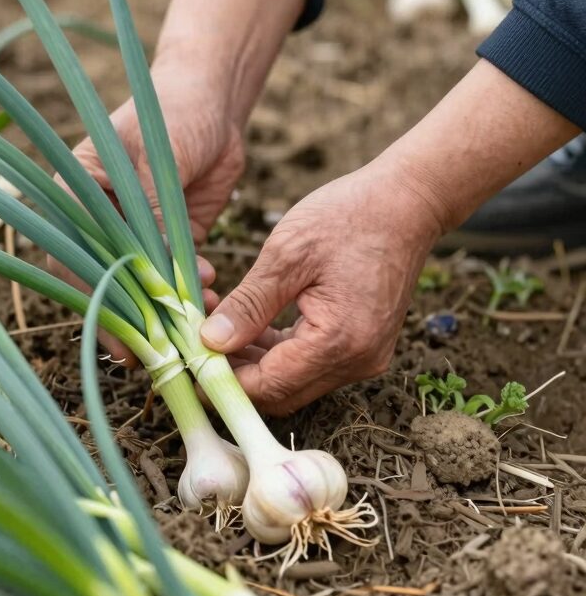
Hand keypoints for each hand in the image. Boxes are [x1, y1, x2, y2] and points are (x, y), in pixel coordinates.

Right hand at [60, 60, 244, 362]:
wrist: (214, 100)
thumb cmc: (175, 111)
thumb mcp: (159, 156)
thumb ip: (150, 207)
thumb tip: (152, 265)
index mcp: (77, 193)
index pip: (70, 255)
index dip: (90, 296)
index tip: (118, 329)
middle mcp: (100, 219)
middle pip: (104, 280)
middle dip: (132, 317)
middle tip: (158, 349)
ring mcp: (135, 231)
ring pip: (141, 285)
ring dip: (165, 308)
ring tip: (196, 317)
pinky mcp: (168, 238)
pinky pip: (172, 276)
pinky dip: (188, 291)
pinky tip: (209, 291)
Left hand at [198, 58, 578, 414]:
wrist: (408, 202)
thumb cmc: (350, 217)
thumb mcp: (288, 254)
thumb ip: (249, 303)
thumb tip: (210, 341)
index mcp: (339, 341)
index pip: (268, 386)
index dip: (222, 381)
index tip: (188, 361)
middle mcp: (357, 361)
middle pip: (281, 393)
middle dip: (235, 377)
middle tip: (196, 347)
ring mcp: (364, 357)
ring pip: (293, 381)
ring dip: (254, 364)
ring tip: (217, 330)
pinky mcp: (363, 345)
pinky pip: (310, 364)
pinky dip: (278, 353)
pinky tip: (250, 328)